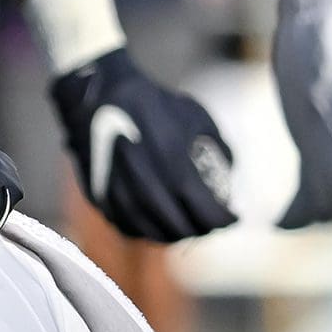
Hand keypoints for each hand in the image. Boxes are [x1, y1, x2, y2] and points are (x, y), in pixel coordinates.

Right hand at [51, 49, 234, 241]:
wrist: (99, 97)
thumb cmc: (154, 105)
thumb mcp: (198, 120)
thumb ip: (219, 154)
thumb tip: (229, 182)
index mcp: (177, 172)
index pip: (210, 216)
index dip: (226, 221)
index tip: (232, 217)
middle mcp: (149, 191)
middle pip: (184, 230)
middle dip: (202, 228)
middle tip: (208, 220)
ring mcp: (122, 199)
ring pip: (155, 234)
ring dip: (175, 232)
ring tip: (184, 222)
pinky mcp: (102, 200)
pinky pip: (130, 228)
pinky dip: (147, 228)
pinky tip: (156, 218)